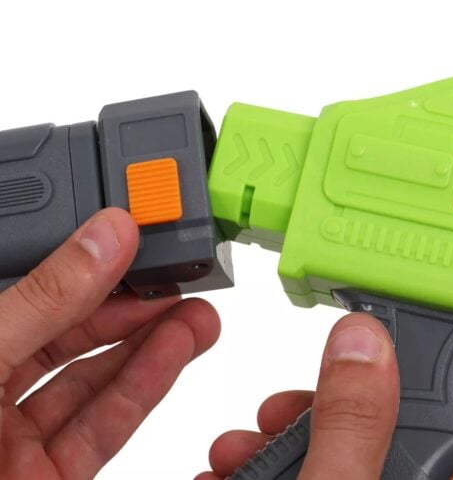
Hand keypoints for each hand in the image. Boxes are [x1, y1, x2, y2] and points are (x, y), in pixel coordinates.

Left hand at [0, 208, 219, 479]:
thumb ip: (46, 299)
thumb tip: (105, 236)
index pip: (30, 290)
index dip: (87, 262)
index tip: (134, 239)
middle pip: (72, 333)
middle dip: (134, 304)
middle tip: (178, 279)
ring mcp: (16, 440)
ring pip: (97, 377)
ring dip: (153, 343)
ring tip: (195, 314)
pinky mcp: (49, 479)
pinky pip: (106, 424)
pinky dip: (146, 385)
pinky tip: (176, 351)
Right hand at [196, 314, 452, 479]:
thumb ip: (352, 422)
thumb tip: (362, 342)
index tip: (412, 333)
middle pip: (397, 432)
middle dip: (327, 409)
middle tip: (283, 404)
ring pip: (350, 453)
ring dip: (292, 439)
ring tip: (241, 445)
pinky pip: (325, 471)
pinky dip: (284, 464)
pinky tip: (242, 470)